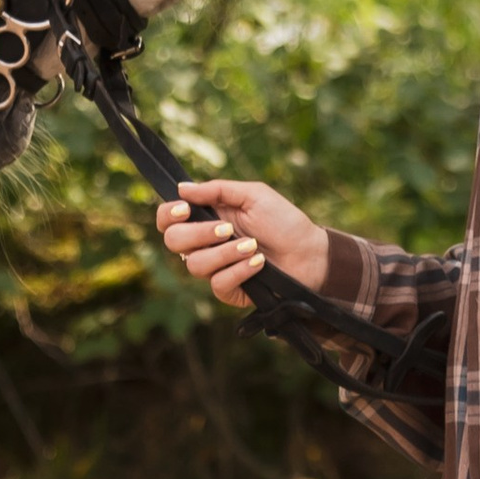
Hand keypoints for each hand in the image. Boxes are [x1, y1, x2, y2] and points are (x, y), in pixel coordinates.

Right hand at [154, 177, 330, 313]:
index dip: (168, 215)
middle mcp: (205, 244)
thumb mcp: (254, 195)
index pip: (169, 220)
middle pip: (174, 242)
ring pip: (195, 265)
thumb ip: (217, 190)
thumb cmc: (284, 222)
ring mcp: (216, 268)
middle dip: (198, 234)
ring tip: (252, 246)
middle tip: (226, 228)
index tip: (186, 209)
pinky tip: (258, 263)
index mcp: (207, 217)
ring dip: (224, 253)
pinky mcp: (229, 290)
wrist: (311, 253)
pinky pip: (218, 284)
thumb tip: (181, 188)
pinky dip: (239, 271)